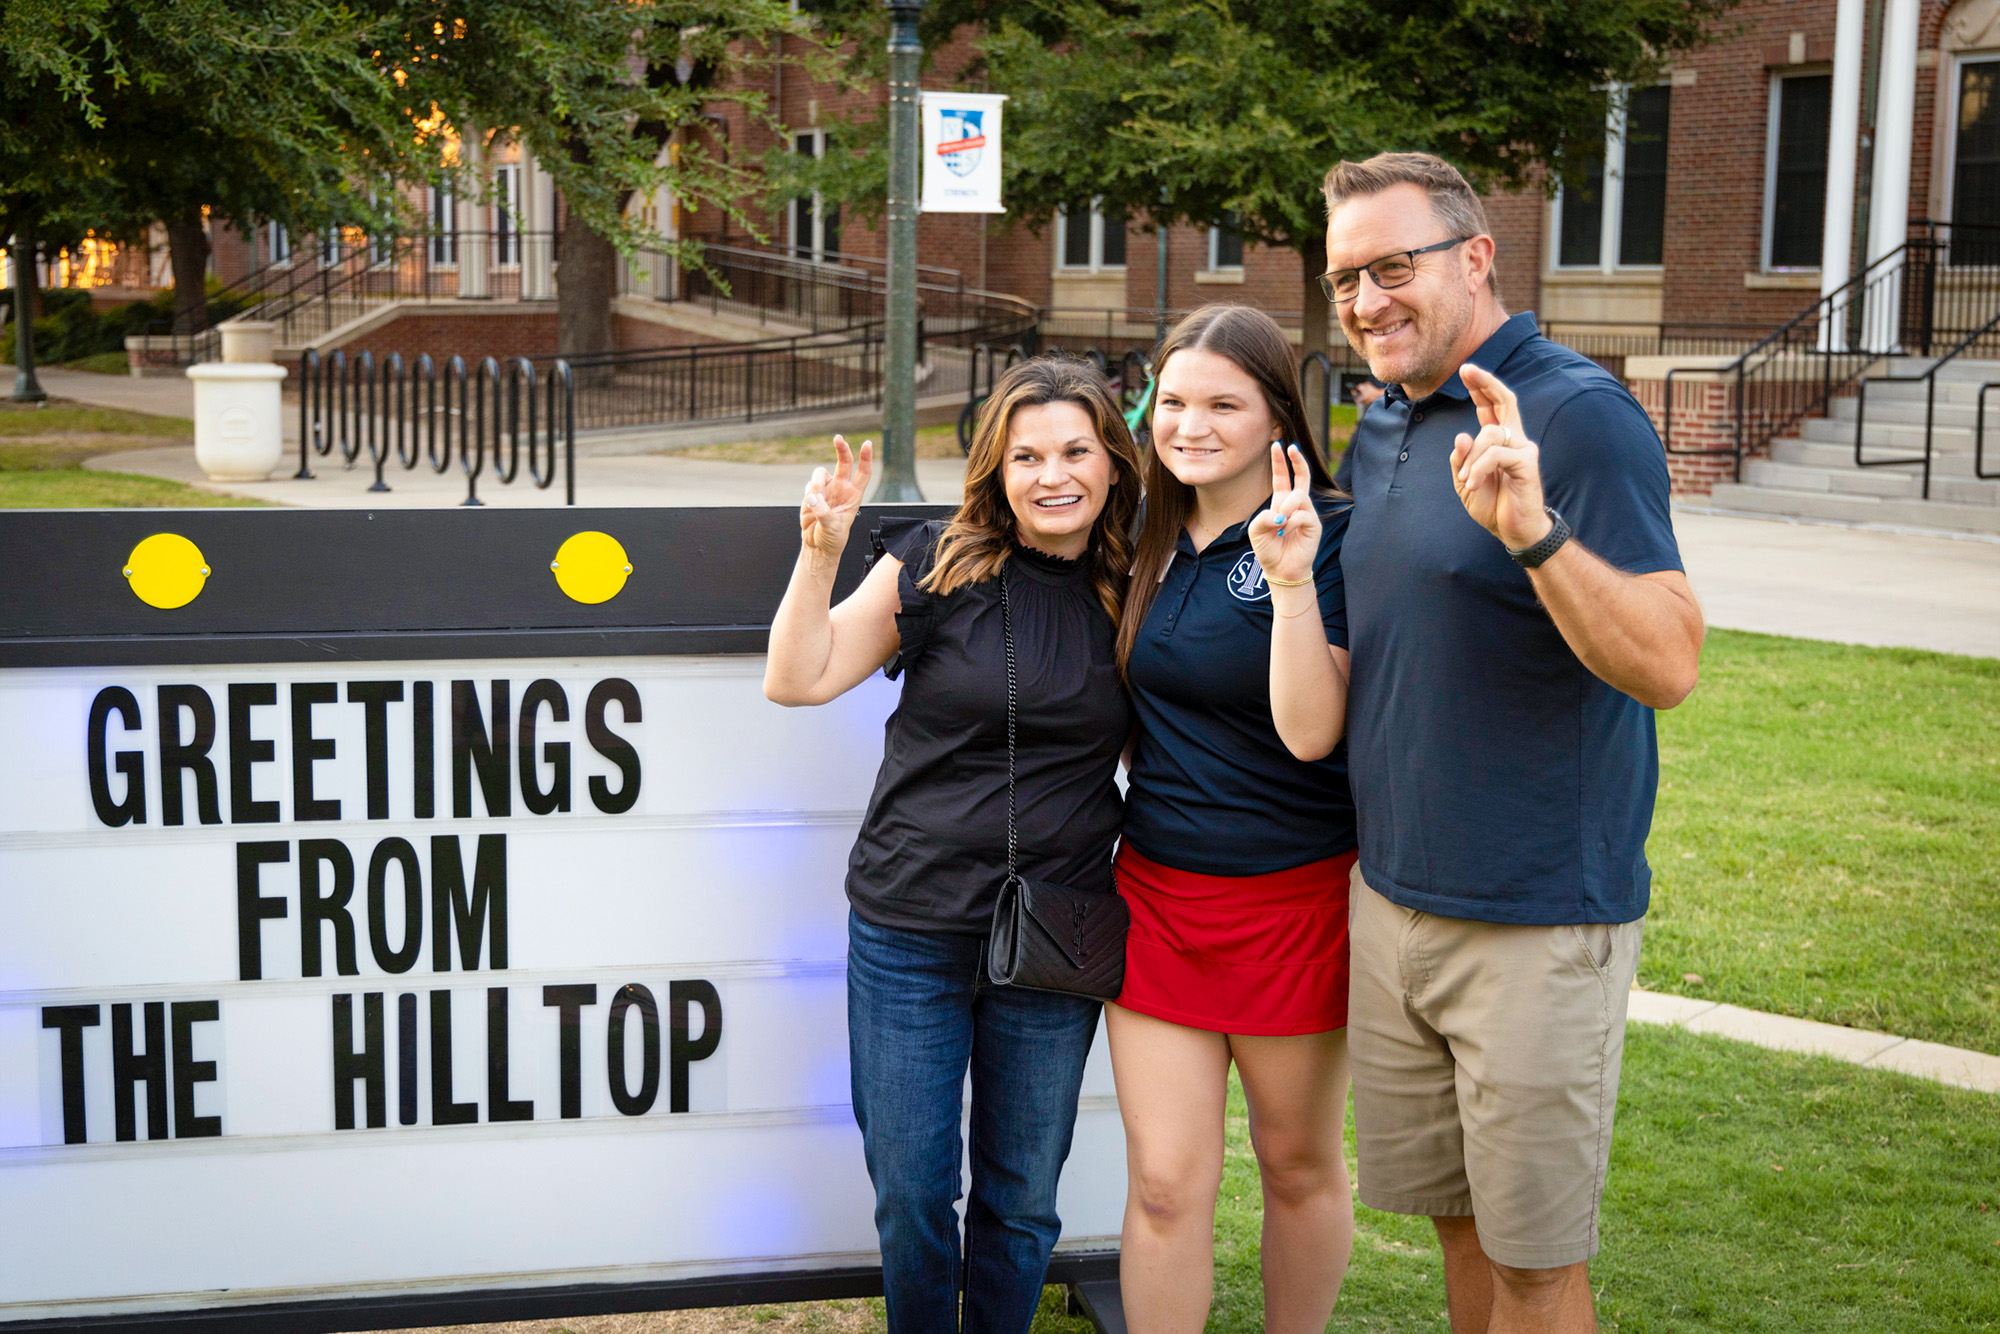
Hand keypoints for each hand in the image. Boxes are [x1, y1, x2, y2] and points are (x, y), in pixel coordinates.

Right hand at [800, 435, 872, 566]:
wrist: (817, 546)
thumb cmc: (832, 538)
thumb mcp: (832, 527)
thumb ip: (823, 512)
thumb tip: (813, 498)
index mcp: (854, 496)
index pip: (863, 473)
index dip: (866, 458)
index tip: (867, 444)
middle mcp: (841, 489)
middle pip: (843, 463)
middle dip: (842, 449)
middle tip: (838, 439)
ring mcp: (827, 490)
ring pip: (820, 473)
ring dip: (816, 484)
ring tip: (816, 501)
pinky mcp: (812, 494)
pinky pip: (809, 486)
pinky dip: (808, 493)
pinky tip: (811, 505)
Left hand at [1247, 443, 1321, 587]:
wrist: (1281, 570)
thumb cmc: (1269, 549)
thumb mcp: (1256, 531)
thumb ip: (1263, 517)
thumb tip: (1281, 514)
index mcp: (1281, 502)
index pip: (1282, 477)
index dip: (1280, 462)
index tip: (1277, 445)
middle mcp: (1296, 505)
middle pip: (1302, 476)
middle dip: (1297, 460)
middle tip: (1291, 447)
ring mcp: (1307, 513)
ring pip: (1299, 496)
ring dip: (1286, 507)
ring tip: (1280, 523)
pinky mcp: (1314, 524)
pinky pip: (1303, 514)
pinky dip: (1291, 522)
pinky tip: (1286, 532)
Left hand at [1451, 363, 1551, 549]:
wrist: (1513, 531)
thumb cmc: (1492, 505)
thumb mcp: (1465, 482)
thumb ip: (1461, 460)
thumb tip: (1461, 435)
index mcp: (1499, 441)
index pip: (1492, 407)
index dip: (1481, 387)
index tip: (1466, 370)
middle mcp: (1514, 439)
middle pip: (1505, 401)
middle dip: (1485, 383)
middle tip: (1467, 368)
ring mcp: (1523, 449)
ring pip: (1489, 435)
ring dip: (1471, 458)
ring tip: (1468, 481)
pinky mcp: (1527, 463)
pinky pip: (1497, 454)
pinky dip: (1479, 468)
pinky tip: (1473, 484)